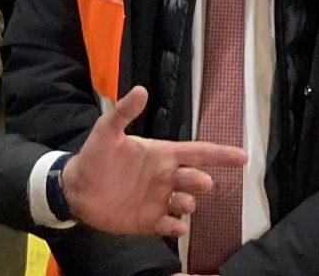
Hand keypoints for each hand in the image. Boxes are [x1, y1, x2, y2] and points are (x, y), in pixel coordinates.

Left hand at [63, 87, 245, 238]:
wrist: (75, 189)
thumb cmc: (94, 157)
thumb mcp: (107, 131)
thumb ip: (124, 112)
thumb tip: (141, 90)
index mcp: (162, 154)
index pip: (197, 152)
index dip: (221, 154)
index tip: (243, 157)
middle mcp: (165, 178)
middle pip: (195, 179)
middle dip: (201, 181)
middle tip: (201, 182)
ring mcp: (158, 200)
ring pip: (185, 203)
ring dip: (188, 204)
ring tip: (182, 204)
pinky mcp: (148, 222)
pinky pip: (169, 226)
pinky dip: (176, 228)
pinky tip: (176, 228)